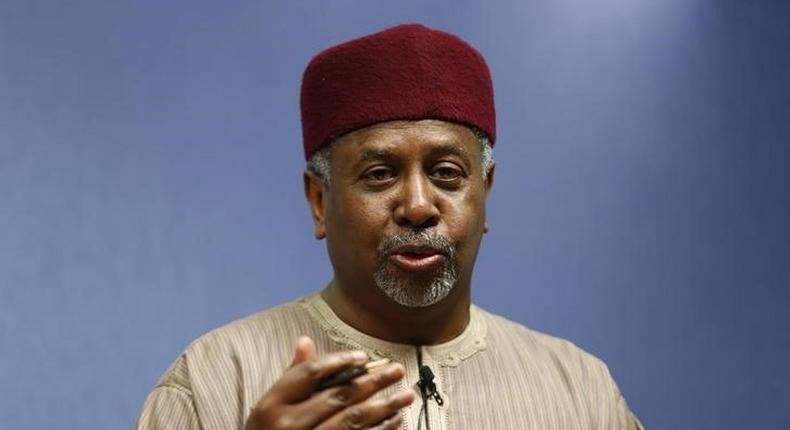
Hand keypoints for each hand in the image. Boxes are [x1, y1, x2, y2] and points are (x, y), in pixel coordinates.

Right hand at [245, 336, 413, 429]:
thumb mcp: (270, 406)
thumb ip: (291, 376)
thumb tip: (305, 341)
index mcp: (272, 404)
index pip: (310, 374)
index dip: (339, 362)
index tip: (364, 357)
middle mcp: (288, 425)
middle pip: (338, 396)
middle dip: (373, 383)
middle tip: (397, 370)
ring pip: (353, 421)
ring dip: (384, 407)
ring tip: (406, 395)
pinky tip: (396, 421)